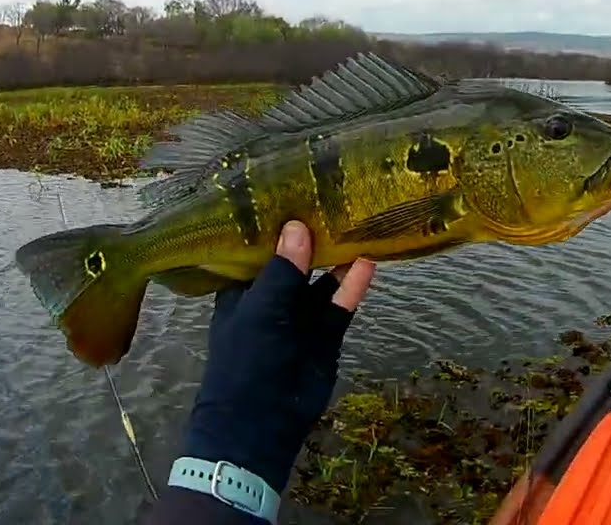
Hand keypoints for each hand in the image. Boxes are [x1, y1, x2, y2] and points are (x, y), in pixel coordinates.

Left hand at [181, 221, 375, 491]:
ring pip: (322, 280)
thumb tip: (298, 226)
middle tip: (337, 196)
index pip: (258, 249)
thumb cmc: (246, 358)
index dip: (275, 224)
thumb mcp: (260, 309)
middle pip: (296, 261)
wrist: (260, 420)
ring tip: (358, 222)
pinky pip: (339, 303)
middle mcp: (271, 298)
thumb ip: (282, 269)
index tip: (296, 190)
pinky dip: (352, 284)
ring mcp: (300, 316)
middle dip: (313, 236)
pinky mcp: (325, 333)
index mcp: (242, 290)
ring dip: (338, 257)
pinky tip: (368, 260)